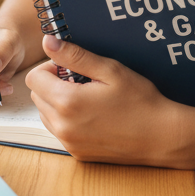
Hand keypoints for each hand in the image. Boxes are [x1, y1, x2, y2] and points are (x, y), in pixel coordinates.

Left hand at [25, 35, 182, 164]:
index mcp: (67, 102)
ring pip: (46, 115)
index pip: (33, 78)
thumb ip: (75, 56)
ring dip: (58, 103)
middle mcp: (62, 126)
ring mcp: (69, 142)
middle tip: (82, 81)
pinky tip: (93, 115)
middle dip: (53, 84)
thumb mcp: (110, 70)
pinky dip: (67, 120)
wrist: (161, 136)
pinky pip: (59, 131)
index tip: (70, 67)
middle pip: (37, 96)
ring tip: (88, 98)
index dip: (49, 67)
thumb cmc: (140, 101)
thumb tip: (49, 42)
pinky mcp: (77, 153)